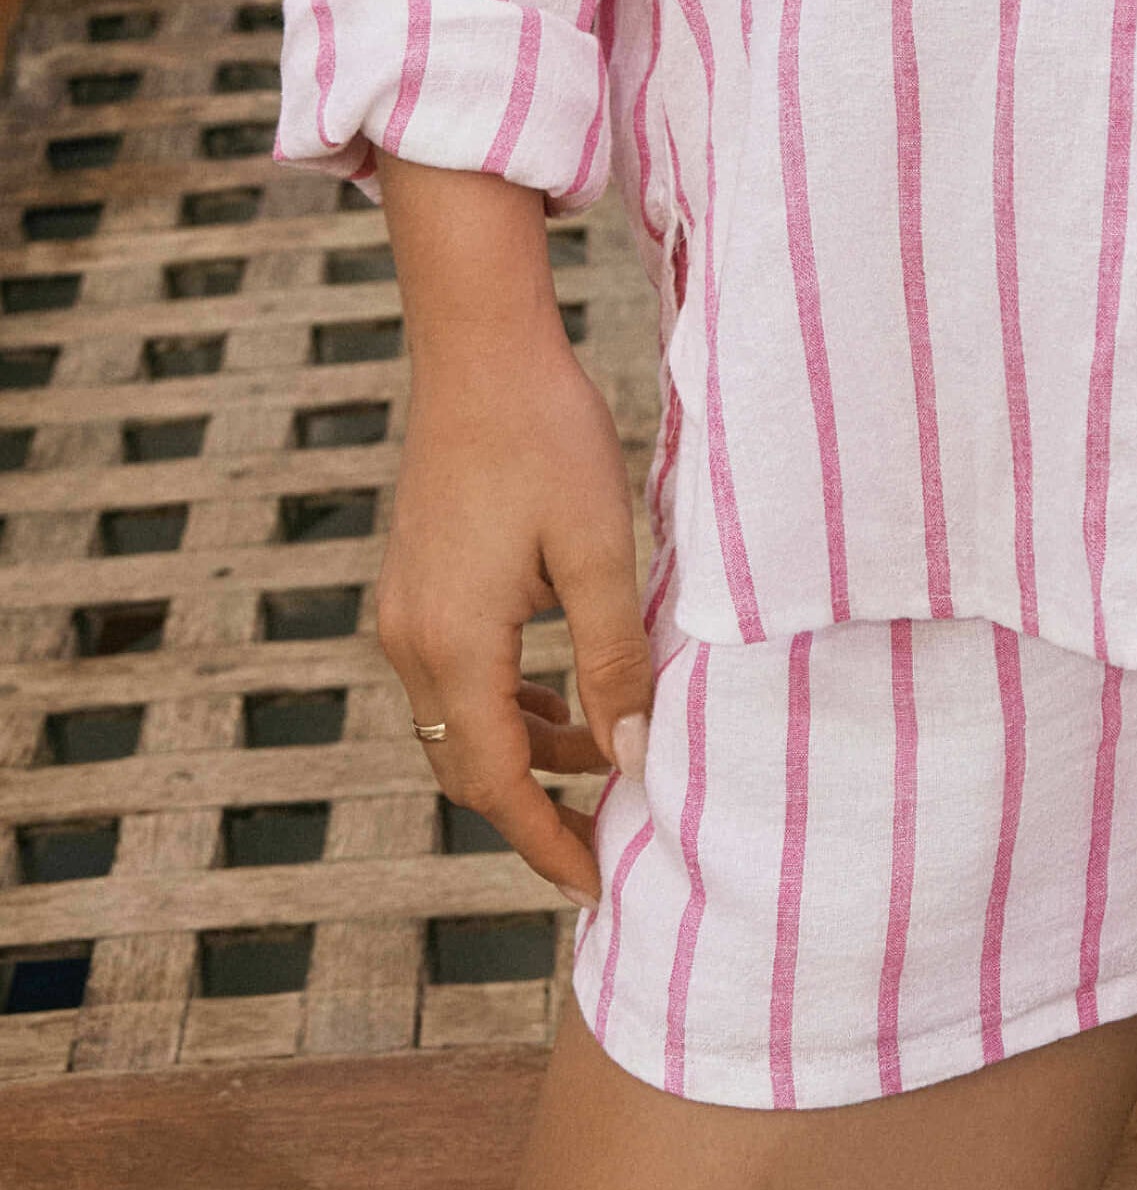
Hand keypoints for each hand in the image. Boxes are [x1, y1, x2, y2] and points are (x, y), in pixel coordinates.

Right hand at [373, 328, 653, 905]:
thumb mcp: (601, 554)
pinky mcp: (414, 585)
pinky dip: (504, 702)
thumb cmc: (548, 439)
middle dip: (535, 807)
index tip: (595, 885)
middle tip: (608, 829)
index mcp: (454, 647)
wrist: (481, 350)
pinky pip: (452, 678)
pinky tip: (558, 692)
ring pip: (459, 724)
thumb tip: (632, 759)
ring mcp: (405, 613)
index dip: (546, 843)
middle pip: (469, 768)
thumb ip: (615, 664)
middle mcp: (412, 642)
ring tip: (602, 753)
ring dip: (525, 750)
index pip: (497, 786)